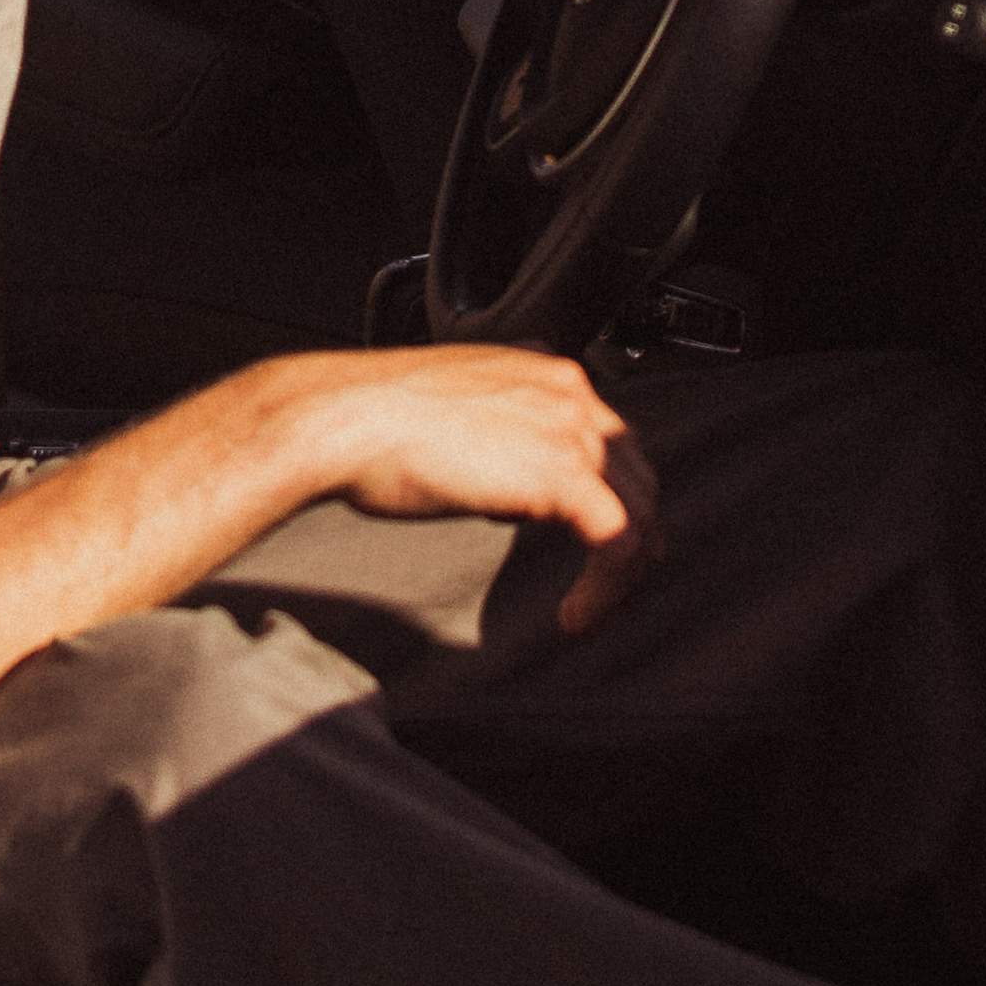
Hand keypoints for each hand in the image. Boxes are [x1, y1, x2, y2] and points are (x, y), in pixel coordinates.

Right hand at [257, 338, 646, 580]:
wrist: (346, 419)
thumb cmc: (374, 424)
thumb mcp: (452, 414)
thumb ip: (495, 434)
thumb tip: (508, 488)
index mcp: (541, 369)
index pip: (607, 433)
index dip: (611, 489)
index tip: (594, 536)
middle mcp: (565, 389)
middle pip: (636, 469)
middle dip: (633, 529)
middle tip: (610, 580)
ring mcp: (567, 428)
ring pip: (639, 508)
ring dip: (624, 569)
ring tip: (594, 607)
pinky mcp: (560, 474)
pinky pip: (617, 539)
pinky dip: (606, 587)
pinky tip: (575, 616)